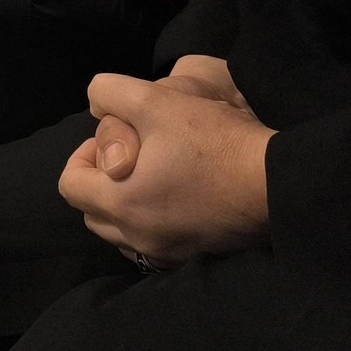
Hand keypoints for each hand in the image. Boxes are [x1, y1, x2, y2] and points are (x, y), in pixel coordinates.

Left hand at [59, 67, 273, 267]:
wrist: (280, 181)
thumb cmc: (215, 141)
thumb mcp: (154, 99)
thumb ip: (109, 92)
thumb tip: (95, 104)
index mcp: (122, 204)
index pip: (70, 186)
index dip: (83, 156)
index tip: (111, 140)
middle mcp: (141, 237)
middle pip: (93, 213)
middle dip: (99, 182)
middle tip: (129, 156)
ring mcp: (170, 253)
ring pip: (122, 233)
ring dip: (123, 205)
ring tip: (151, 175)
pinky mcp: (197, 258)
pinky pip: (154, 245)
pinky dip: (151, 223)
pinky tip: (175, 197)